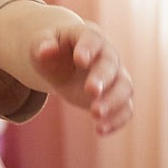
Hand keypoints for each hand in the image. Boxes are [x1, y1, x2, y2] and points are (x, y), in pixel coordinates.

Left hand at [31, 20, 133, 136]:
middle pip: (111, 64)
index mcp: (88, 37)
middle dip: (102, 78)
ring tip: (95, 114)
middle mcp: (107, 55)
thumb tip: (45, 50)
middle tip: (90, 91)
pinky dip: (116, 120)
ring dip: (113, 102)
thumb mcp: (41, 45)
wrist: (64, 64)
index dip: (88, 48)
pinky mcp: (116, 98)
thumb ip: (43, 47)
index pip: (92, 39)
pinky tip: (100, 131)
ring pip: (125, 87)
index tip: (80, 60)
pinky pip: (125, 109)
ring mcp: (115, 76)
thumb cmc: (52, 51)